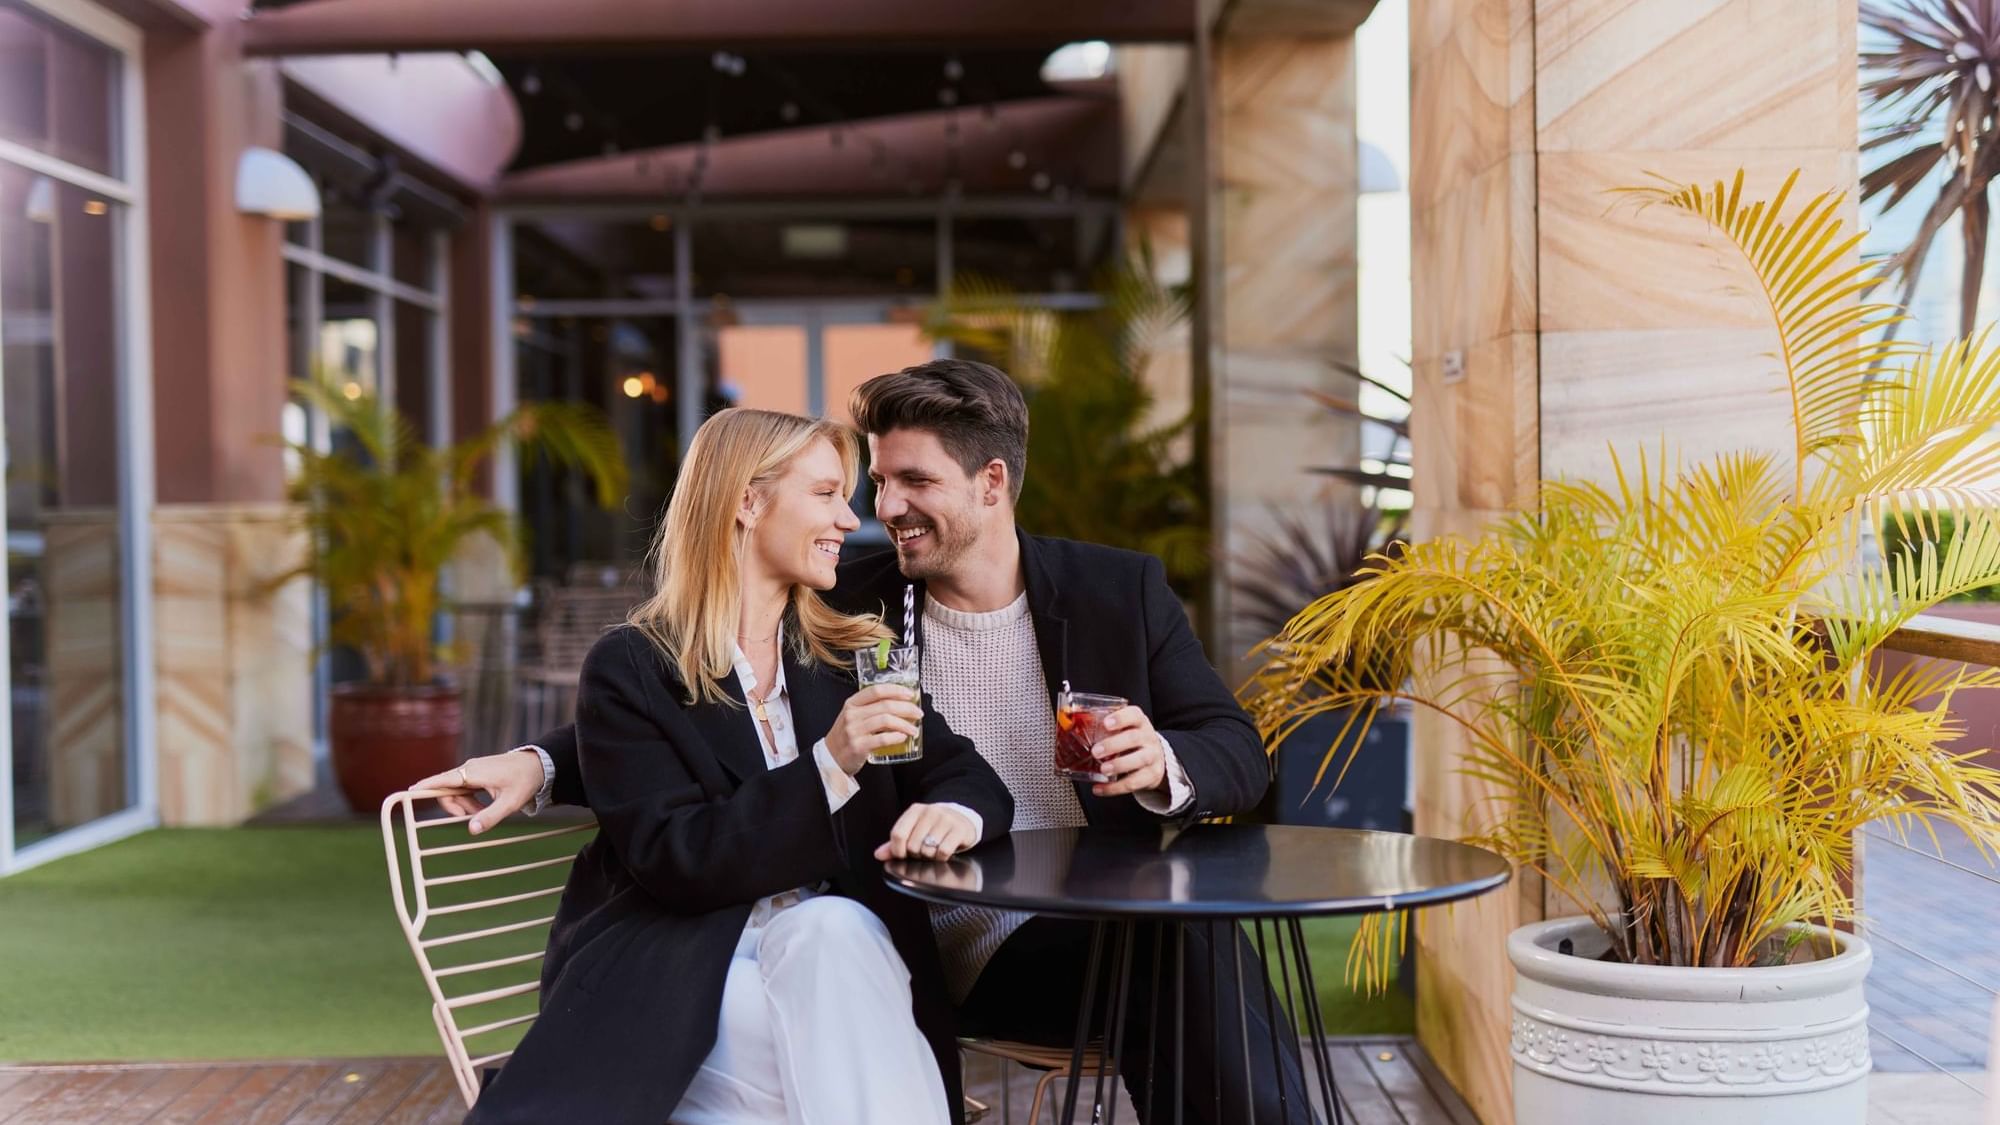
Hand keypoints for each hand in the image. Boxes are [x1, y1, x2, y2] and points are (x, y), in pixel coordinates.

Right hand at [410, 749, 544, 834]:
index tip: (409, 791)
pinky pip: (464, 789)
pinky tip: (483, 808)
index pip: (443, 780)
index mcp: (474, 772)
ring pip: (455, 791)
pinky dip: (469, 801)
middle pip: (446, 790)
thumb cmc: (525, 781)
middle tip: (471, 818)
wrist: (538, 764)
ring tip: (484, 813)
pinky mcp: (476, 773)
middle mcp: (469, 768)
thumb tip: (471, 830)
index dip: (426, 786)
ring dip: (464, 806)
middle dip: (454, 807)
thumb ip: (491, 816)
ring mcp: (472, 770)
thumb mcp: (510, 802)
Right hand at [826, 684, 922, 773]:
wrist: (830, 757)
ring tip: (914, 729)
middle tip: (918, 713)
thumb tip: (900, 704)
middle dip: (906, 708)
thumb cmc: (846, 736)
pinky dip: (895, 737)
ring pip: (885, 721)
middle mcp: (852, 715)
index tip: (910, 694)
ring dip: (904, 724)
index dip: (895, 690)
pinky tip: (903, 737)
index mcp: (852, 703)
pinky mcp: (858, 746)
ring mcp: (854, 730)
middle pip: (885, 705)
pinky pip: (882, 739)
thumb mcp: (853, 716)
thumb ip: (871, 708)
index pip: (876, 691)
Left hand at [874, 803, 977, 861]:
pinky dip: (941, 858)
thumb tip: (878, 854)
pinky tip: (943, 853)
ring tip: (933, 850)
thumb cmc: (933, 827)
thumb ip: (895, 842)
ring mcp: (945, 819)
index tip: (903, 854)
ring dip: (929, 857)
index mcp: (914, 811)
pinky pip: (943, 852)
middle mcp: (929, 812)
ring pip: (927, 849)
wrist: (961, 819)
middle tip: (923, 850)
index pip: (898, 834)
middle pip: (912, 845)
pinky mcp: (958, 829)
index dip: (897, 850)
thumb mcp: (913, 830)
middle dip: (916, 854)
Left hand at [1090, 706, 1167, 798]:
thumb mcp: (1125, 730)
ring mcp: (1152, 757)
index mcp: (1139, 722)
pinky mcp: (1151, 775)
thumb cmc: (1133, 742)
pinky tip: (1099, 788)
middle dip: (1114, 744)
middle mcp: (1148, 738)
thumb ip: (1105, 729)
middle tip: (1096, 751)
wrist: (1157, 759)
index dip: (1121, 718)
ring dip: (1119, 765)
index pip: (1134, 715)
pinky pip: (1133, 783)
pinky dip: (1114, 788)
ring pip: (1139, 760)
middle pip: (1134, 738)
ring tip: (1103, 769)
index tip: (1106, 723)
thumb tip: (1070, 726)